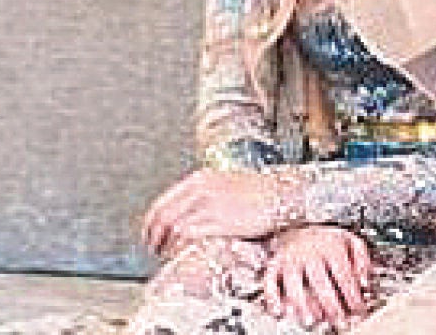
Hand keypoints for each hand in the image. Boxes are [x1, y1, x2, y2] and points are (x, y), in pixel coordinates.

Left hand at [143, 169, 291, 253]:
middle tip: (154, 251)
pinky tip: (184, 254)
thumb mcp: (227, 185)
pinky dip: (182, 246)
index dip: (151, 224)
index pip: (163, 203)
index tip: (150, 236)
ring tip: (169, 256)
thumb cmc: (260, 193)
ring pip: (174, 227)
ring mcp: (211, 204)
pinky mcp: (222, 220)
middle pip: (163, 216)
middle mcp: (203, 189)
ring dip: (167, 245)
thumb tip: (187, 214)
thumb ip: (205, 196)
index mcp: (201, 179)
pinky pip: (190, 235)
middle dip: (154, 237)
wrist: (285, 193)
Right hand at [263, 225, 371, 328]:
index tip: (357, 308)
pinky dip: (273, 297)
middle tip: (338, 318)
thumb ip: (361, 257)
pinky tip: (280, 310)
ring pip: (294, 285)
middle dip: (331, 304)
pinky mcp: (274, 265)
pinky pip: (270, 282)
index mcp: (331, 246)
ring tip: (312, 318)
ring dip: (304, 305)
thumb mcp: (349, 240)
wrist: (296, 222)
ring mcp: (290, 259)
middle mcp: (310, 253)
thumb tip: (365, 279)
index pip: (343, 274)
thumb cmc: (325, 238)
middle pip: (320, 282)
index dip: (352, 294)